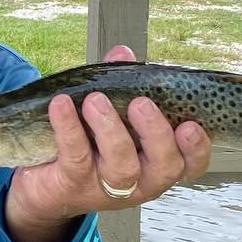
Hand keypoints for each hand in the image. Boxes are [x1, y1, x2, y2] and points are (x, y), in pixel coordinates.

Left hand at [3, 45, 211, 241]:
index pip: (190, 163)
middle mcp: (140, 180)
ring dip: (111, 129)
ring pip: (122, 165)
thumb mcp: (109, 112)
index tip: (190, 125)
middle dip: (155, 133)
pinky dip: (69, 127)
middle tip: (140, 103)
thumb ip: (120, 82)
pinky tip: (61, 104)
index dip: (197, 148)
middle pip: (163, 166)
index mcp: (157, 163)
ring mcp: (108, 188)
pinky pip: (76, 156)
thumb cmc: (89, 142)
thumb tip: (122, 53)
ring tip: (96, 100)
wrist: (44, 181)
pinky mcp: (73, 184)